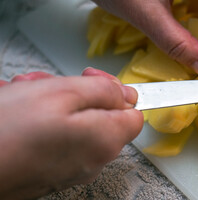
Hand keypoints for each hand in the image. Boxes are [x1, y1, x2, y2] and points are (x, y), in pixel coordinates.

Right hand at [0, 68, 142, 198]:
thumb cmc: (7, 131)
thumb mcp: (63, 92)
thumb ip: (103, 91)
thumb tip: (127, 93)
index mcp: (105, 140)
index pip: (134, 113)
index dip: (117, 92)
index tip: (94, 79)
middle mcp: (94, 159)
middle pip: (102, 115)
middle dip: (77, 92)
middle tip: (50, 84)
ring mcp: (72, 167)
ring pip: (77, 122)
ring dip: (55, 102)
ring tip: (27, 94)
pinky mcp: (51, 170)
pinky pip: (59, 137)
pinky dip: (44, 120)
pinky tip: (21, 112)